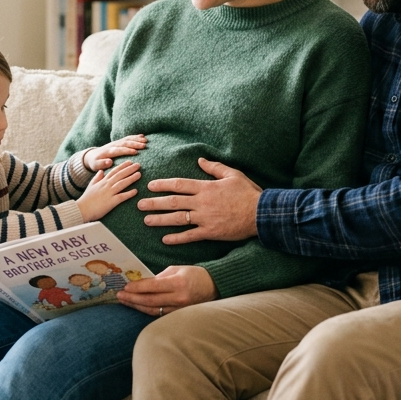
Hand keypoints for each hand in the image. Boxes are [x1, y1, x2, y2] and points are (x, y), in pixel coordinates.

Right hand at [76, 159, 141, 221]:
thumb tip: (102, 171)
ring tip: (139, 174)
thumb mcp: (91, 185)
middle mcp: (106, 185)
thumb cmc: (86, 199)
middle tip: (138, 165)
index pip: (114, 171)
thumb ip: (97, 177)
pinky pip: (121, 197)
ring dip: (131, 178)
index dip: (123, 166)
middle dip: (129, 169)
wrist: (82, 209)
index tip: (130, 162)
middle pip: (120, 175)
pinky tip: (136, 191)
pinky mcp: (111, 202)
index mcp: (102, 181)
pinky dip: (129, 194)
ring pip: (122, 183)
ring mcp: (109, 193)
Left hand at [83, 134, 146, 171]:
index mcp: (108, 151)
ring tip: (146, 140)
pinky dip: (135, 136)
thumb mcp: (96, 165)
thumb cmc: (95, 162)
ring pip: (127, 139)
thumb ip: (102, 164)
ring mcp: (116, 142)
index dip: (127, 150)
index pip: (119, 150)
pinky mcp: (119, 142)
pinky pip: (128, 138)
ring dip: (137, 139)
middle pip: (125, 143)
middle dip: (135, 144)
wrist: (92, 155)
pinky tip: (143, 136)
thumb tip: (109, 162)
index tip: (136, 152)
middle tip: (144, 146)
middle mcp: (113, 145)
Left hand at [117, 265, 218, 315]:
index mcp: (177, 283)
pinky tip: (138, 307)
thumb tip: (144, 283)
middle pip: (150, 300)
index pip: (152, 287)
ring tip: (125, 301)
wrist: (214, 286)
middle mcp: (178, 298)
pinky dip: (147, 310)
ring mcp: (179, 308)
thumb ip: (160, 276)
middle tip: (119, 296)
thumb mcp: (177, 269)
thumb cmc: (195, 274)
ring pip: (153, 310)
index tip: (125, 287)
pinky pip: (160, 314)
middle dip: (132, 298)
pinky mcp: (179, 315)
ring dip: (137, 306)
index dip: (137, 287)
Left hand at [138, 158, 261, 243]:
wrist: (260, 214)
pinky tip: (165, 239)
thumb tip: (200, 160)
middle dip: (154, 203)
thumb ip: (215, 168)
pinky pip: (190, 236)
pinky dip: (177, 238)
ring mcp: (205, 219)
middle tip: (139, 204)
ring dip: (160, 220)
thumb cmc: (248, 193)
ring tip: (146, 220)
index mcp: (206, 187)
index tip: (150, 186)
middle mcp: (202, 203)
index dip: (163, 185)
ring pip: (177, 219)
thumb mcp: (232, 175)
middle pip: (173, 202)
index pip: (179, 184)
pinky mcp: (210, 232)